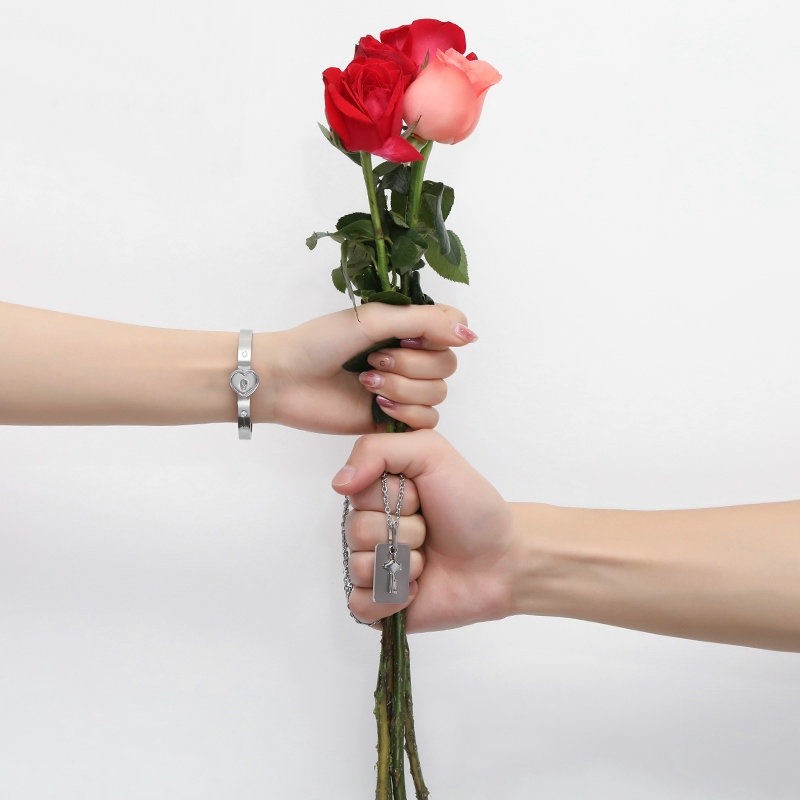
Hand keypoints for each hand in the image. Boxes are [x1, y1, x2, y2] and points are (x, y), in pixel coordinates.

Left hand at [259, 304, 476, 433]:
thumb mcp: (374, 320)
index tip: (408, 336)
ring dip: (402, 387)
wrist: (285, 379)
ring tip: (367, 382)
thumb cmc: (320, 342)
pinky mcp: (394, 420)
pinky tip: (376, 404)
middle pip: (447, 364)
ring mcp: (403, 389)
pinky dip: (405, 412)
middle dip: (412, 364)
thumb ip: (424, 322)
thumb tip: (471, 334)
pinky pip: (427, 420)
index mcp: (406, 327)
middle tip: (374, 359)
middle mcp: (410, 356)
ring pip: (438, 393)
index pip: (453, 329)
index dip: (438, 336)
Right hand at [332, 429, 514, 631]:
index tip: (420, 496)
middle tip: (430, 531)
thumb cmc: (472, 504)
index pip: (355, 493)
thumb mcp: (432, 453)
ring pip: (358, 567)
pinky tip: (416, 588)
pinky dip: (389, 599)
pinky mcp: (381, 605)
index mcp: (377, 493)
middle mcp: (371, 529)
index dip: (391, 497)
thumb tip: (339, 482)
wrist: (504, 558)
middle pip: (356, 531)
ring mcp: (375, 568)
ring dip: (403, 563)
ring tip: (428, 561)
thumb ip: (379, 450)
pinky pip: (359, 605)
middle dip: (402, 531)